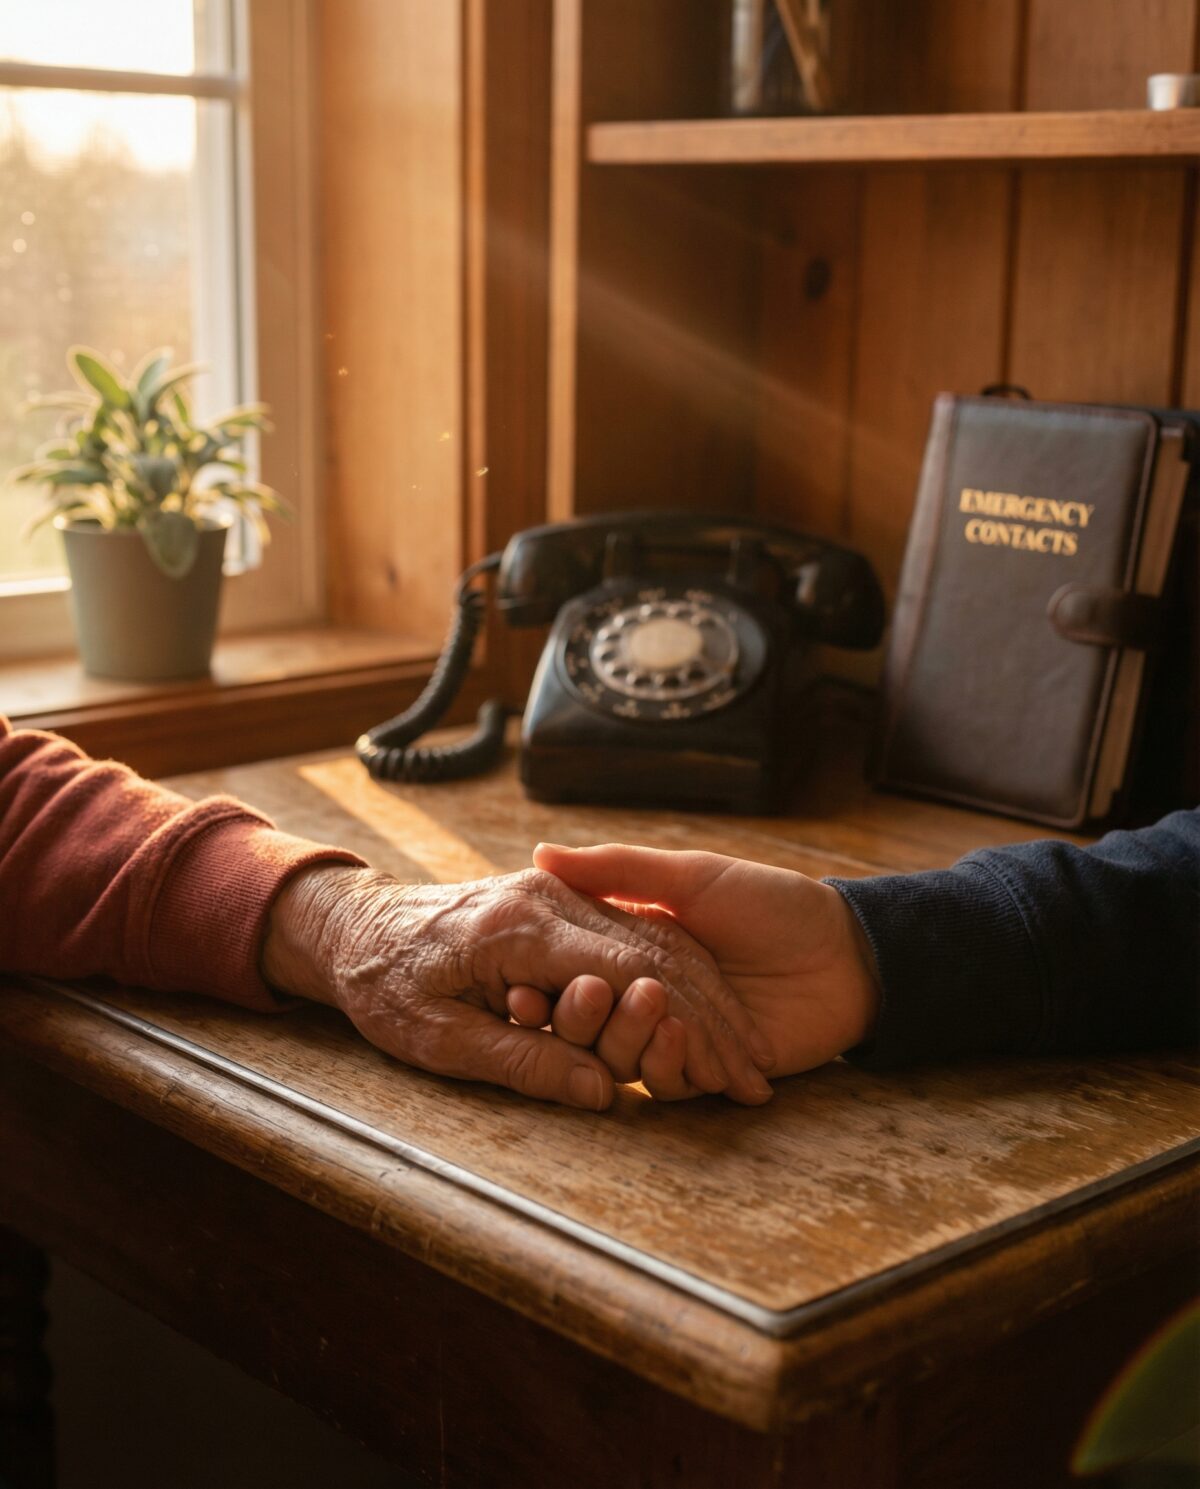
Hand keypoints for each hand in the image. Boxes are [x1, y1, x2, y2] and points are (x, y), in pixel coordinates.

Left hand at [260, 865, 774, 1110]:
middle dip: (713, 1018)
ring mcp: (559, 895)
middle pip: (656, 955)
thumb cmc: (384, 985)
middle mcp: (550, 900)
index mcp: (519, 928)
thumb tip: (601, 1095)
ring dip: (707, 997)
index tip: (725, 1072)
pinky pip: (636, 931)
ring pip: (657, 939)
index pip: (625, 976)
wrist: (355, 925)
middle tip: (756, 1077)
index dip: (682, 1026)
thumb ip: (521, 1061)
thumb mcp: (436, 1038)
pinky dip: (680, 973)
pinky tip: (709, 1012)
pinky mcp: (562, 902)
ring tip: (748, 1055)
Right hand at [532, 843, 881, 1082]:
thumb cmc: (772, 904)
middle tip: (588, 996)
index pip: (571, 975)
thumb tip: (540, 854)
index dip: (544, 985)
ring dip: (627, 1038)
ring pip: (623, 1058)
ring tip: (652, 1008)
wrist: (845, 952)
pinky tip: (682, 1037)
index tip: (522, 987)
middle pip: (588, 1024)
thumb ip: (618, 869)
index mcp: (632, 950)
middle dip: (581, 1016)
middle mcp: (647, 998)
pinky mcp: (709, 1074)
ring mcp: (677, 1039)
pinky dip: (669, 1065)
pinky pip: (671, 1084)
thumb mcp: (690, 876)